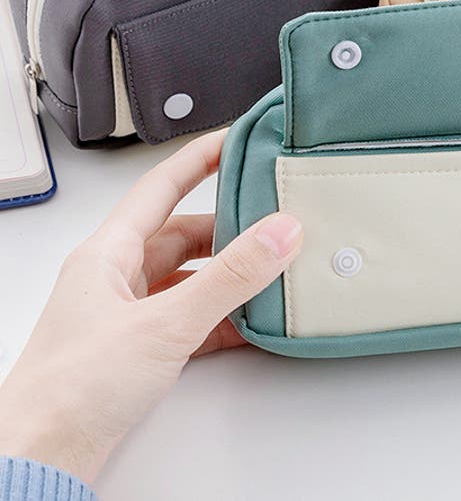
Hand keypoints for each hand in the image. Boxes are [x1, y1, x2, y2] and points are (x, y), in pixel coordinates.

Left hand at [0, 130, 302, 484]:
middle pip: (183, 234)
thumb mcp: (164, 323)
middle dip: (229, 227)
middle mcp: (117, 276)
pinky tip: (250, 324)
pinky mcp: (139, 349)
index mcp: (108, 252)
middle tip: (272, 218)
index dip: (200, 159)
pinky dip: (222, 317)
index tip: (236, 140)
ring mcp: (128, 314)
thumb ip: (228, 278)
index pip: (161, 187)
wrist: (41, 460)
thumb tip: (279, 232)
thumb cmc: (72, 389)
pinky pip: (190, 318)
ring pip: (189, 278)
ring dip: (228, 277)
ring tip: (270, 272)